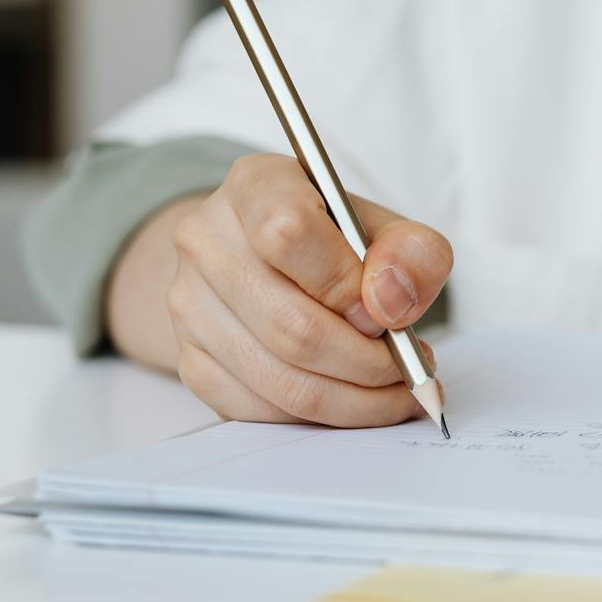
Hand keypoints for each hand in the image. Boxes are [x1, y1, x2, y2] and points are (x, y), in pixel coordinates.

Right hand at [165, 154, 450, 424]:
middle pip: (291, 326)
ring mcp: (189, 304)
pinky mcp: (189, 359)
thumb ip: (412, 253)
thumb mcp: (383, 228)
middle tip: (410, 369)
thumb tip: (392, 303)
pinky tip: (353, 400)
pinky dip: (320, 416)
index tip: (385, 311)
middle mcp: (207, 240)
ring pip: (281, 381)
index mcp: (255, 186)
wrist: (258, 257)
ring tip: (394, 391)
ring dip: (354, 400)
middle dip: (368, 363)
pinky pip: (262, 410)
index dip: (346, 284)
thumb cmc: (328, 240)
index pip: (288, 232)